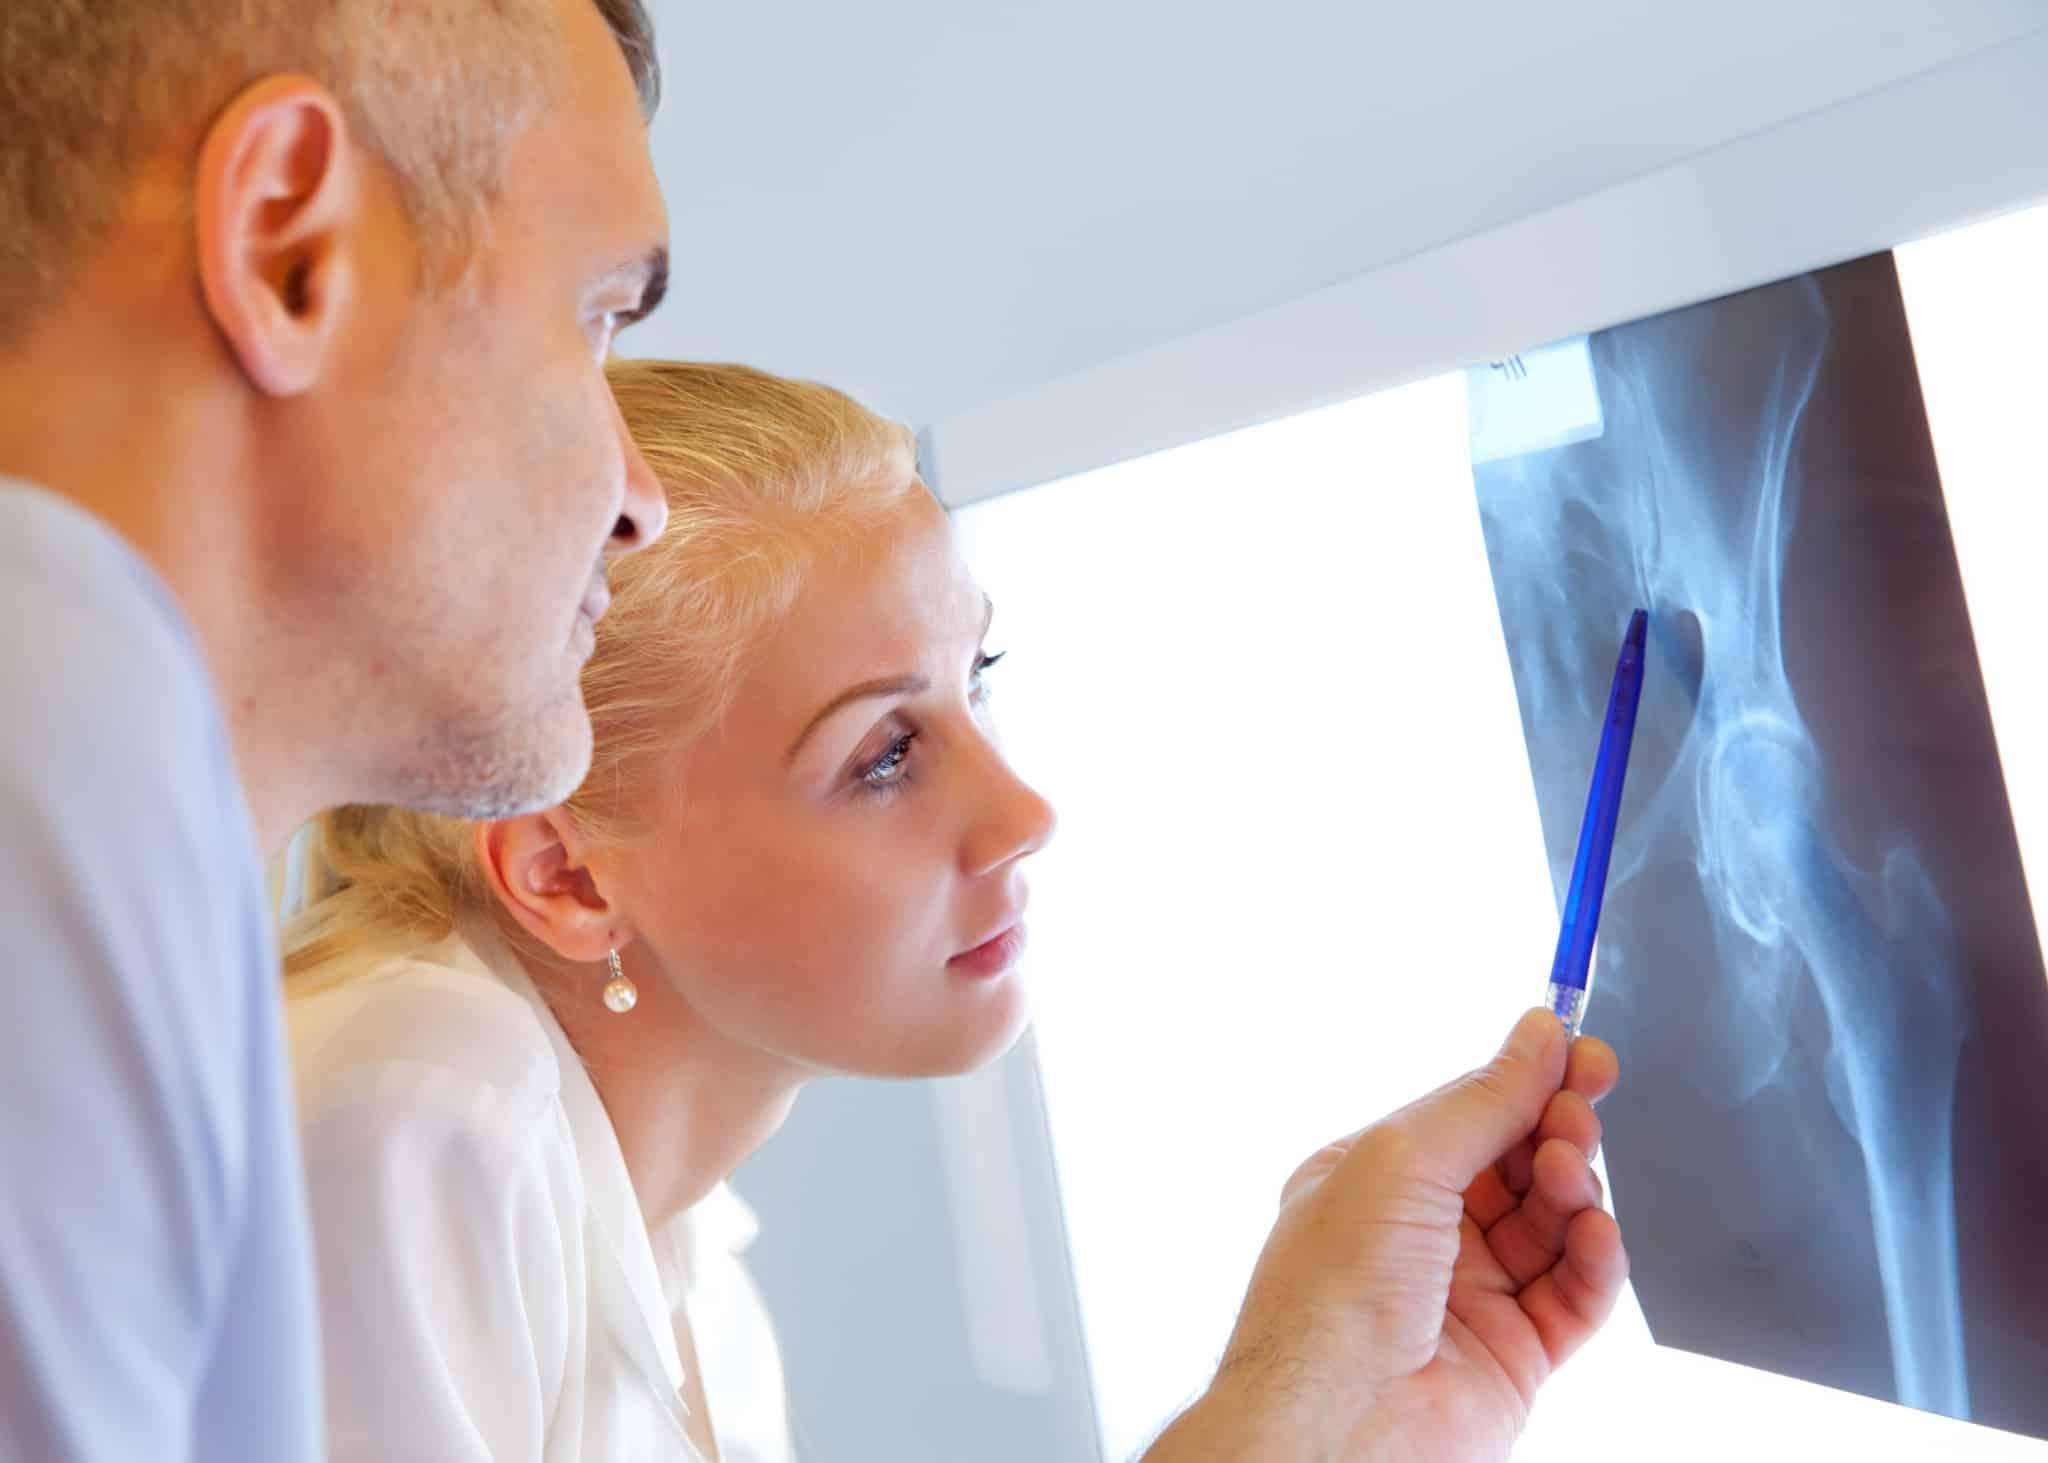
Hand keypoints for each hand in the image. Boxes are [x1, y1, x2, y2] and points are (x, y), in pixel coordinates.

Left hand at [1147, 1009, 1626, 1462]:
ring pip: (1554, 1223)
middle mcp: (1422, 1233)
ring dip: (1573, 1189)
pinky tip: (1593, 1234)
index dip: (1528, 1080)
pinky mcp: (1516, 1354)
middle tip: (1580, 1110)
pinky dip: (1594, 1259)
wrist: (1335, 1425)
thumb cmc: (1333, 1293)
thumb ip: (1482, 1100)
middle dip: (1556, 1129)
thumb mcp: (1402, 1161)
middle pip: (1518, 1162)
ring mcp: (1471, 1294)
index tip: (1583, 1052)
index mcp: (1376, 1179)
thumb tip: (1538, 1034)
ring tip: (1566, 1176)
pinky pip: (1576, 1293)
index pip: (1468, 1113)